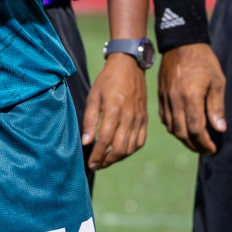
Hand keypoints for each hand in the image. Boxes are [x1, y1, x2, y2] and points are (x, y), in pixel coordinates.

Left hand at [82, 52, 147, 168]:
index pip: (106, 140)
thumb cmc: (107, 80)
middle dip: (107, 161)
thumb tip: (86, 142)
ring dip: (118, 158)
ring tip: (105, 160)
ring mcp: (139, 119)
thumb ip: (90, 119)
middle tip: (96, 165)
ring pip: (131, 148)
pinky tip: (121, 151)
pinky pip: (140, 141)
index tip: (90, 163)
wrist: (129, 66)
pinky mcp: (145, 119)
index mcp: (114, 110)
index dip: (97, 155)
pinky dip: (130, 150)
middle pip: (120, 148)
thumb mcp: (93, 96)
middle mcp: (129, 117)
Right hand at [158, 42, 225, 154]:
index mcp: (191, 98)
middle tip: (205, 150)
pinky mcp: (161, 95)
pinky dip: (173, 127)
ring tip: (195, 142)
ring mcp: (166, 98)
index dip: (204, 143)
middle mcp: (175, 100)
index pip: (196, 129)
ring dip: (183, 138)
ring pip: (171, 127)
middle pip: (182, 132)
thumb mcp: (217, 82)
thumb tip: (220, 129)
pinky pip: (164, 117)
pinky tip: (181, 128)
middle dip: (194, 145)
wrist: (181, 44)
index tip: (213, 149)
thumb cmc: (203, 61)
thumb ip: (217, 106)